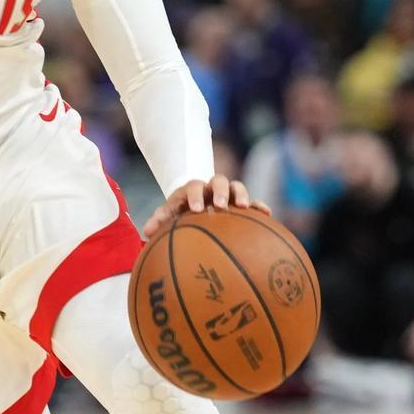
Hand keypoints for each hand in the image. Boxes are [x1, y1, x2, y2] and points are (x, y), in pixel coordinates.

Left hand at [141, 175, 270, 237]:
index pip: (194, 186)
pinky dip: (259, 205)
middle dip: (221, 191)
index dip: (196, 195)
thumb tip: (147, 233)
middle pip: (219, 181)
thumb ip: (159, 220)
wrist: (196, 201)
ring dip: (242, 194)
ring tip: (245, 207)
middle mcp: (212, 187)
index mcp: (193, 189)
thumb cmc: (181, 211)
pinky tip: (267, 214)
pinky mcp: (241, 201)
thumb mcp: (169, 213)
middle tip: (221, 205)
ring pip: (237, 186)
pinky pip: (253, 201)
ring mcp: (228, 193)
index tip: (196, 209)